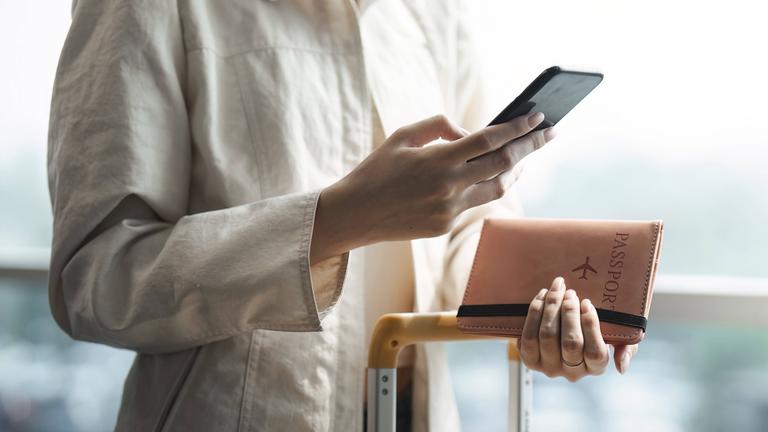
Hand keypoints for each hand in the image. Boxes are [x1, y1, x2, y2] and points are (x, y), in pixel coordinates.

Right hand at [311, 113, 554, 262]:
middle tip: (549, 133)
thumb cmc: (375, 170)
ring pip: (497, 188)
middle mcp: (449, 187)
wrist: (354, 214)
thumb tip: (469, 133)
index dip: (518, 127)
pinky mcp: (445, 226)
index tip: (538, 117)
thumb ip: (439, 126)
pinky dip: (488, 186)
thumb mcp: (402, 136)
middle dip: (530, 147)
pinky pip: (475, 203)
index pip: (490, 140)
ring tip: (528, 156)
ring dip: (516, 171)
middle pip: (504, 164)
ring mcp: (449, 210)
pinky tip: (495, 176)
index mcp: (438, 160)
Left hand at [517, 277, 639, 380]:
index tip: (587, 303)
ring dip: (551, 309)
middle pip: (570, 343)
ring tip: (557, 289)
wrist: (565, 325)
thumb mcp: (620, 339)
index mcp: (596, 367)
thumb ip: (626, 349)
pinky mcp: (529, 360)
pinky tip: (542, 297)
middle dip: (569, 313)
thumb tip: (622, 367)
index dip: (591, 326)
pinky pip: (528, 337)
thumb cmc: (597, 330)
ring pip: (547, 337)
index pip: (596, 352)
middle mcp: (572, 372)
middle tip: (571, 292)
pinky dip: (535, 313)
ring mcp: (549, 367)